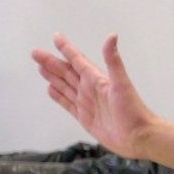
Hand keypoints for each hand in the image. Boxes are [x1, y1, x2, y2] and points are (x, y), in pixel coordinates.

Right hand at [30, 33, 173, 167]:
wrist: (138, 137)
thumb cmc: (134, 111)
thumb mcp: (121, 84)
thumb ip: (114, 61)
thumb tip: (112, 36)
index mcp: (97, 79)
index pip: (78, 60)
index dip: (67, 49)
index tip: (56, 37)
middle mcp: (90, 89)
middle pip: (66, 72)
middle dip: (51, 62)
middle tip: (35, 53)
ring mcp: (87, 103)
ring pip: (65, 86)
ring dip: (52, 76)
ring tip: (40, 67)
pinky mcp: (85, 117)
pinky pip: (67, 104)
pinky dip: (58, 96)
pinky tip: (50, 89)